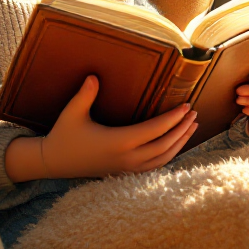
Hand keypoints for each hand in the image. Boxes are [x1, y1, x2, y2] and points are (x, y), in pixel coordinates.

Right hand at [4, 75, 197, 180]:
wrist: (54, 163)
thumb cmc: (64, 135)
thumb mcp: (72, 113)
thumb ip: (85, 94)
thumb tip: (94, 75)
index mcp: (118, 142)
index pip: (154, 131)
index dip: (173, 119)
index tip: (186, 106)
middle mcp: (126, 158)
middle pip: (165, 145)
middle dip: (182, 130)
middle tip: (194, 114)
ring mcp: (127, 168)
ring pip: (162, 159)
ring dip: (180, 143)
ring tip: (192, 127)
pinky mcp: (125, 172)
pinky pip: (154, 166)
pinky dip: (169, 155)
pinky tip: (175, 144)